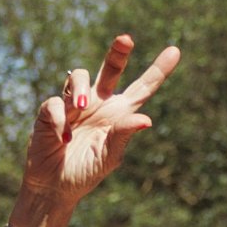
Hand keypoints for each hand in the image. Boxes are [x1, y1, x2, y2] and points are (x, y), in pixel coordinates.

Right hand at [15, 30, 182, 225]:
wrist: (54, 186)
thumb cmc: (86, 171)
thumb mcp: (109, 156)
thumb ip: (124, 135)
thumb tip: (146, 120)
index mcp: (119, 113)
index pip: (143, 87)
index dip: (158, 69)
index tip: (175, 50)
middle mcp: (99, 103)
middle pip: (111, 68)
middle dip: (118, 51)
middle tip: (126, 40)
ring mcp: (74, 104)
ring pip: (78, 76)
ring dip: (81, 89)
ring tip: (81, 107)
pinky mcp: (51, 111)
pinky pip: (55, 103)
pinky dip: (59, 118)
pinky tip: (62, 137)